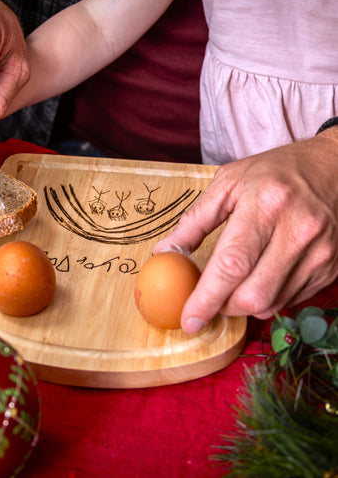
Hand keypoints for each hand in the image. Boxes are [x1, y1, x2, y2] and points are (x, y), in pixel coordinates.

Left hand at [153, 128, 337, 332]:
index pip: (232, 264)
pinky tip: (259, 276)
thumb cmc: (274, 172)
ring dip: (243, 304)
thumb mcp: (227, 183)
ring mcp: (319, 253)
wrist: (332, 167)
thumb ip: (194, 220)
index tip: (188, 318)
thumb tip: (166, 253)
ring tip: (234, 282)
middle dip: (222, 306)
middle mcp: (297, 231)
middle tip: (208, 298)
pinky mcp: (329, 268)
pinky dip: (266, 298)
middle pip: (253, 294)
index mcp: (266, 205)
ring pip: (271, 304)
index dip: (206, 297)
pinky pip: (289, 300)